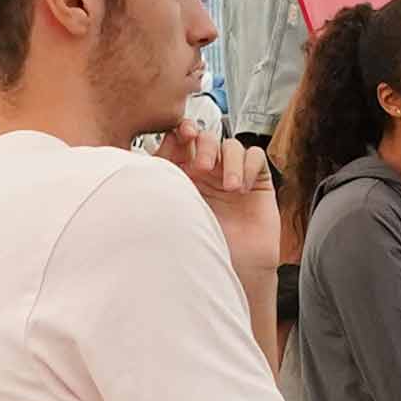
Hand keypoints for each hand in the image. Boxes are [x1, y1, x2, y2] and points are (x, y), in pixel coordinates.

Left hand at [157, 123, 283, 276]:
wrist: (235, 268)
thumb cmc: (203, 246)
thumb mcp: (175, 212)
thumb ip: (163, 184)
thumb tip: (144, 158)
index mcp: (184, 176)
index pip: (182, 142)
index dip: (182, 133)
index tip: (181, 136)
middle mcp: (208, 174)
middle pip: (206, 138)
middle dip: (204, 145)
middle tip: (202, 167)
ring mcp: (232, 175)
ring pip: (231, 145)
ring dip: (229, 160)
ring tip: (229, 188)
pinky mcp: (256, 180)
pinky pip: (255, 156)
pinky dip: (248, 166)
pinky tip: (243, 189)